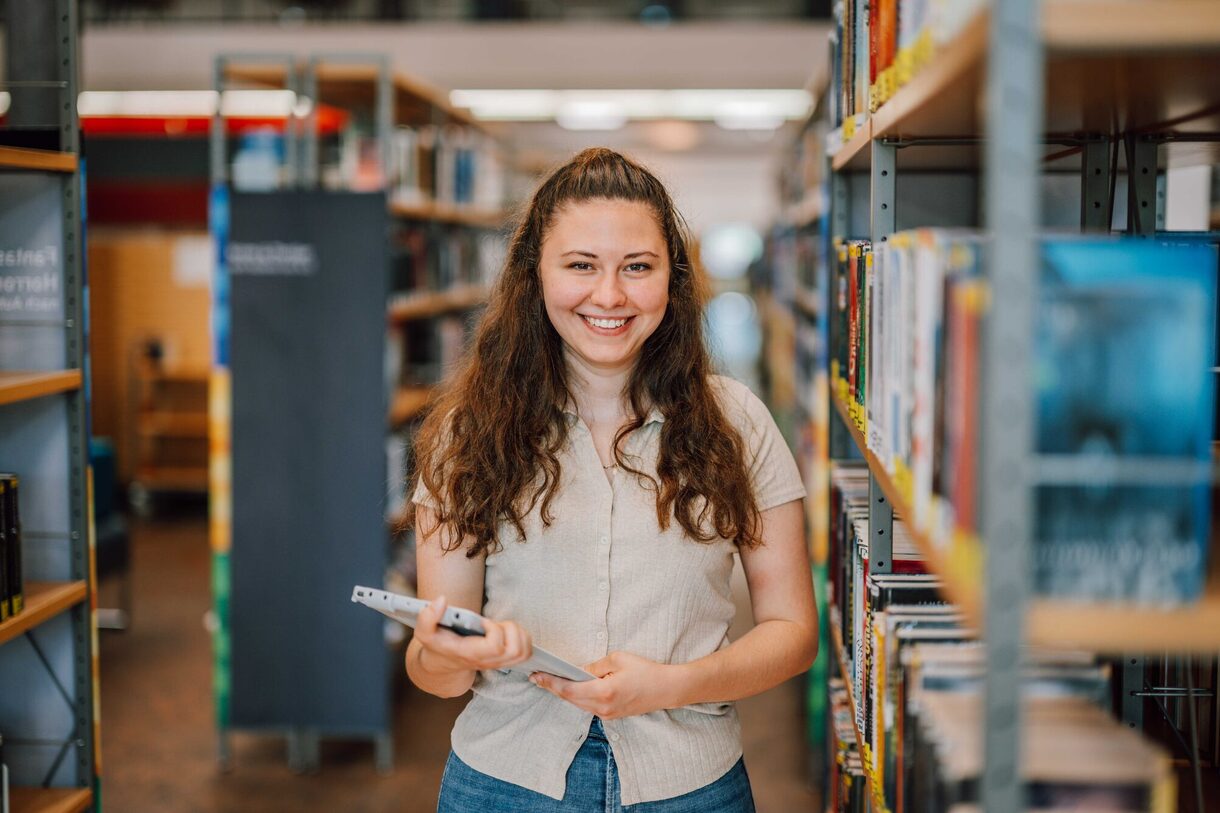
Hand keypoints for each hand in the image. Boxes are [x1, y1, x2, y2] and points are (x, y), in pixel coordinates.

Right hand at [414, 595, 532, 673]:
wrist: (444, 664)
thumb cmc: (438, 645)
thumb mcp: (425, 632)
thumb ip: (427, 617)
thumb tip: (441, 600)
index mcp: (470, 654)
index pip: (495, 647)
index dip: (494, 630)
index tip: (483, 622)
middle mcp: (487, 661)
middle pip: (515, 649)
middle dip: (510, 629)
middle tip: (495, 624)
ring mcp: (498, 663)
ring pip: (523, 651)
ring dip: (518, 632)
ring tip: (501, 627)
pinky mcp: (506, 660)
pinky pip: (526, 652)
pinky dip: (523, 638)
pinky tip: (507, 631)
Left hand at [530, 651, 677, 719]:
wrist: (667, 689)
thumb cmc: (645, 671)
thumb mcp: (618, 659)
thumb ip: (594, 666)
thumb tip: (578, 671)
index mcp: (604, 692)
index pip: (570, 690)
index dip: (551, 683)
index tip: (537, 675)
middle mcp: (603, 708)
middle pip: (571, 699)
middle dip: (553, 687)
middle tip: (537, 676)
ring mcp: (608, 715)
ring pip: (578, 704)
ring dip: (564, 693)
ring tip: (548, 682)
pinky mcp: (612, 716)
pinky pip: (588, 707)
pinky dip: (577, 698)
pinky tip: (569, 689)